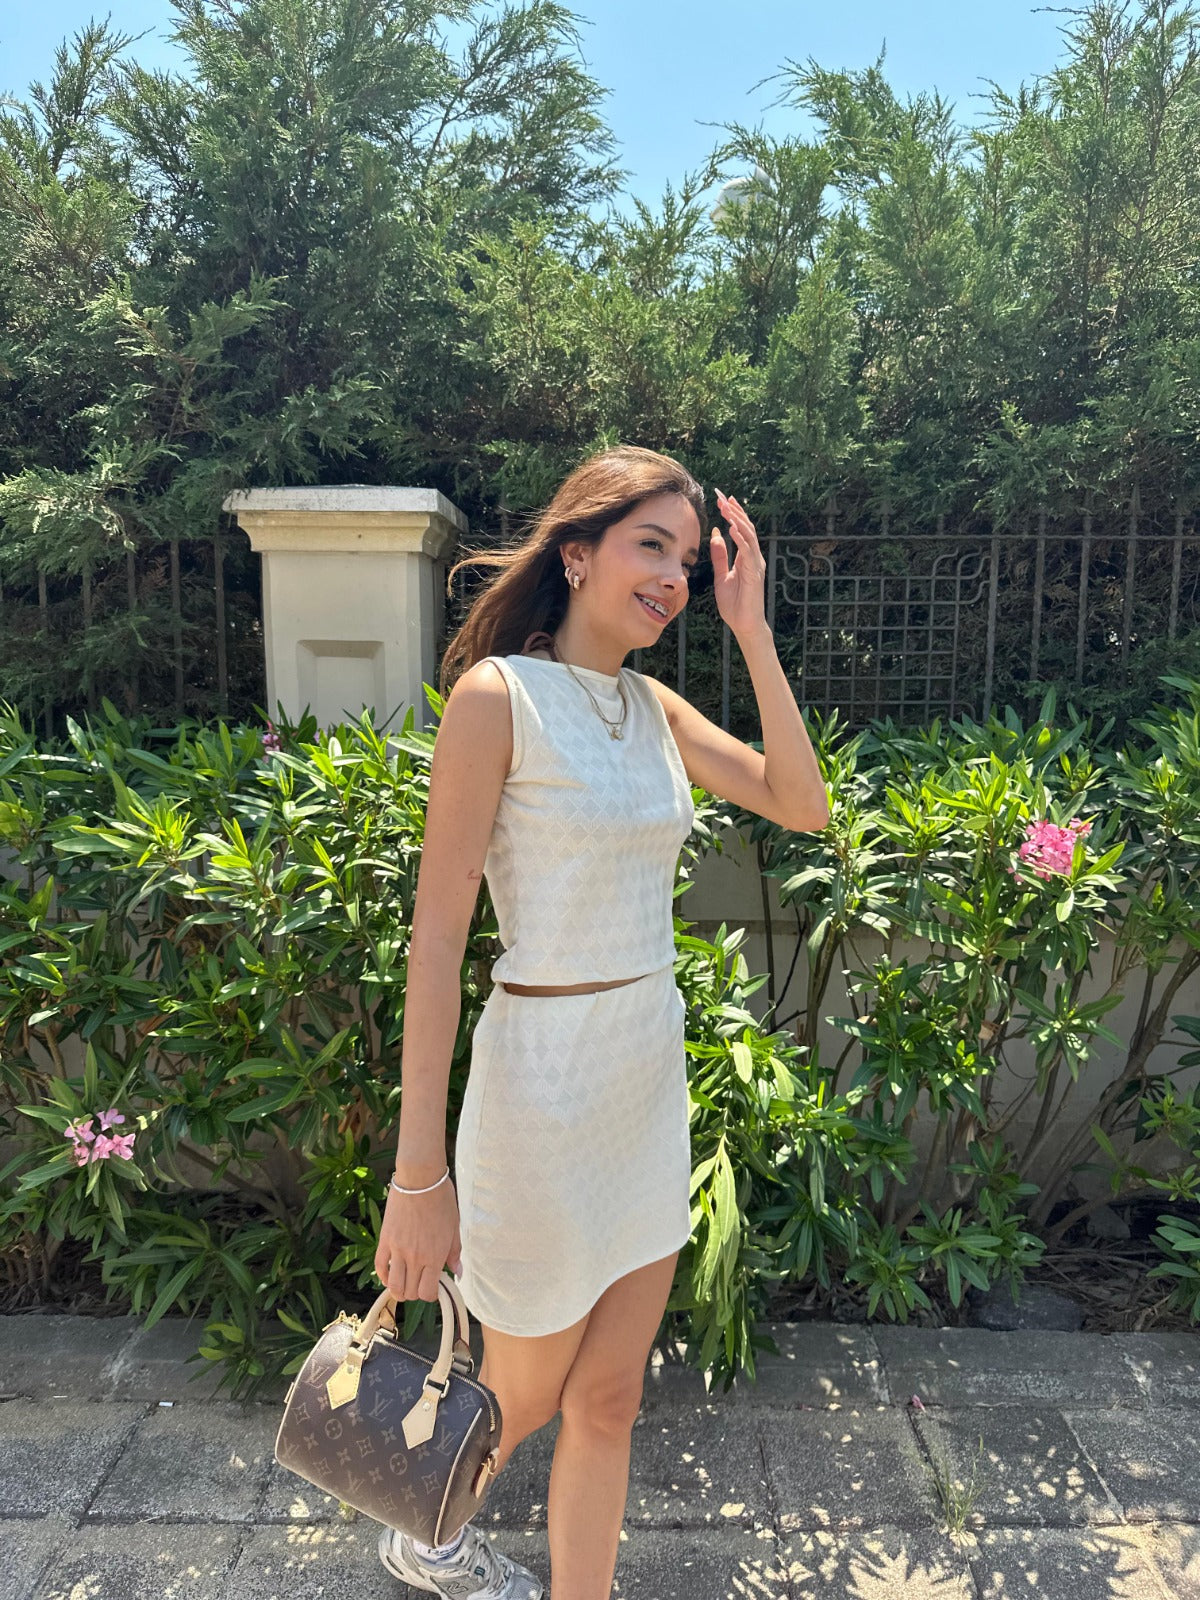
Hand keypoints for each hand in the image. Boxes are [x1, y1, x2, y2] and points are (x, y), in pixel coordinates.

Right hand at [373, 1177, 462, 1303]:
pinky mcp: (385, 1240)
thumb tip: (457, 1273)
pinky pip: (380, 1267)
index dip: (430, 1294)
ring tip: (404, 1284)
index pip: (428, 1293)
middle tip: (420, 1282)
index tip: (433, 1286)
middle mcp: (416, 1257)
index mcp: (435, 1256)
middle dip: (415, 1293)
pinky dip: (384, 1276)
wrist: (420, 1178)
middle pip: (411, 1292)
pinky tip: (390, 1274)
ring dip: (399, 1291)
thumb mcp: (454, 1227)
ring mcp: (398, 1250)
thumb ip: (455, 1253)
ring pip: (393, 1286)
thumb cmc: (441, 1199)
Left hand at [711, 490, 767, 638]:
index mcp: (745, 557)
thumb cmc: (735, 604)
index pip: (740, 529)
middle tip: (723, 495)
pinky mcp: (755, 574)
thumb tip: (716, 535)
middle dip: (734, 511)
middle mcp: (753, 558)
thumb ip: (720, 556)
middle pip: (745, 528)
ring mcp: (756, 565)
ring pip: (749, 536)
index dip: (732, 513)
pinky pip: (748, 552)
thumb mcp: (722, 576)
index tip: (722, 498)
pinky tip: (732, 527)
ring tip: (727, 506)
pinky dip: (741, 539)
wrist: (744, 625)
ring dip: (737, 520)